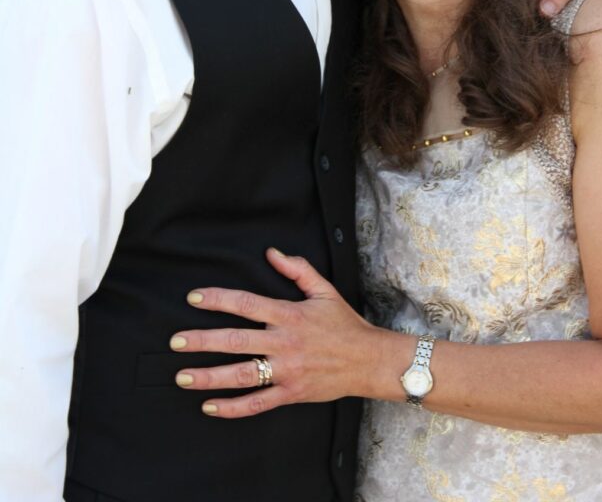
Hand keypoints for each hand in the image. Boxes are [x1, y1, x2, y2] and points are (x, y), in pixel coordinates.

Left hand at [169, 248, 376, 417]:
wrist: (368, 360)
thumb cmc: (344, 324)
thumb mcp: (323, 290)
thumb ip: (297, 269)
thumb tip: (272, 252)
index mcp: (289, 314)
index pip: (246, 304)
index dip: (218, 299)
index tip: (194, 298)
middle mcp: (284, 342)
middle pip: (236, 340)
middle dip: (202, 341)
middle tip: (175, 342)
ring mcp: (286, 370)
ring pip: (242, 374)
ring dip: (209, 376)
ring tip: (183, 376)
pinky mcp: (291, 393)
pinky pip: (257, 403)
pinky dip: (232, 407)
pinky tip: (209, 406)